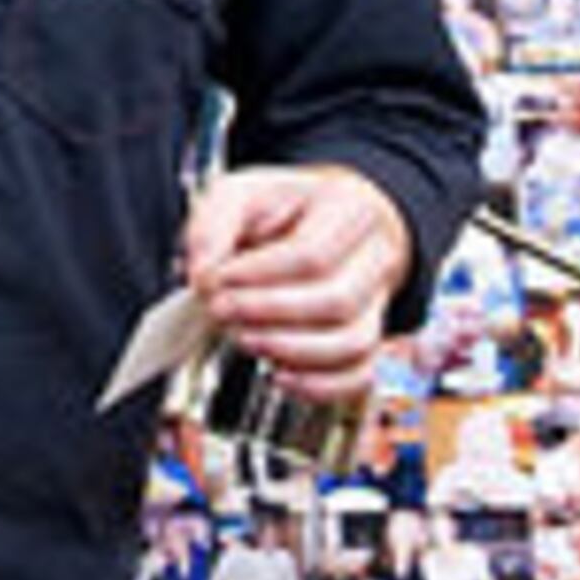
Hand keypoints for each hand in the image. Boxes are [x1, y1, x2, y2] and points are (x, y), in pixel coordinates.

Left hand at [182, 164, 413, 404]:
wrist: (319, 219)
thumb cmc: (281, 208)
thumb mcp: (238, 194)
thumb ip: (212, 226)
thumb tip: (202, 273)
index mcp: (347, 210)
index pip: (312, 255)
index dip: (258, 276)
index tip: (215, 280)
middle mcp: (375, 258)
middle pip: (337, 301)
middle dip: (269, 314)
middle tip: (221, 311)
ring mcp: (378, 303)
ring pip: (354, 343)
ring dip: (291, 351)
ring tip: (244, 339)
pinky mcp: (369, 339)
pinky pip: (362, 375)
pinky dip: (321, 385)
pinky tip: (279, 376)